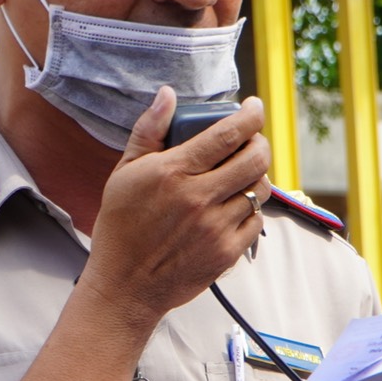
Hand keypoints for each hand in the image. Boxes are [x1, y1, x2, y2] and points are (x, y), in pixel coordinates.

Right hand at [86, 89, 271, 321]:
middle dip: (260, 142)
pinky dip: (251, 208)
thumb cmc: (121, 227)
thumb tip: (168, 95)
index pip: (227, 134)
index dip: (250, 115)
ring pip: (260, 189)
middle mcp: (199, 198)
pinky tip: (235, 205)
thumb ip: (149, 131)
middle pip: (255, 159)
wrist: (124, 286)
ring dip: (257, 175)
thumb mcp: (124, 173)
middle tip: (253, 140)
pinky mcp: (226, 252)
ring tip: (242, 174)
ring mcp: (216, 227)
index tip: (254, 107)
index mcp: (173, 173)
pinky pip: (256, 221)